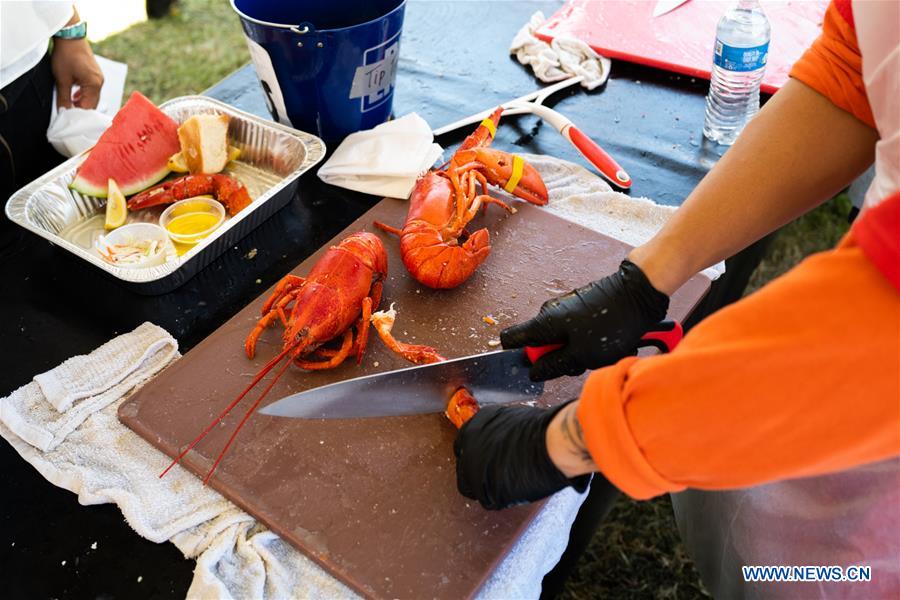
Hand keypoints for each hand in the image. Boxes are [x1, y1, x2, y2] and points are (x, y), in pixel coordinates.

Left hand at [51, 37, 103, 108]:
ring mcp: (99, 78)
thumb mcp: (61, 79)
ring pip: (92, 97)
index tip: (66, 117)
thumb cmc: (66, 55)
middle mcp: (100, 82)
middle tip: (67, 113)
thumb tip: (63, 112)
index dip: (77, 114)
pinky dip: (84, 95)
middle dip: (80, 109)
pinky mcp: (96, 75)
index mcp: (94, 84)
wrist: (70, 37)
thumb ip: (63, 97)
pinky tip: (74, 94)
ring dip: (82, 102)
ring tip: (69, 103)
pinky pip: (92, 90)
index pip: (88, 107)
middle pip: (92, 103)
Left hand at [454, 402, 590, 509]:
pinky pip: (489, 500)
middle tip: (495, 474)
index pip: (462, 446)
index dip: (474, 455)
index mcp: (473, 428)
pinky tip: (513, 490)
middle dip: (477, 473)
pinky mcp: (487, 492)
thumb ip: (495, 431)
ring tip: (507, 483)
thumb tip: (497, 439)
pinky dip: (500, 498)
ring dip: (487, 488)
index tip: (482, 460)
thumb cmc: (540, 428)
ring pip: (473, 488)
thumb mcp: (509, 419)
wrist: (552, 443)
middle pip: (464, 469)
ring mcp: (475, 472)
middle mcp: (468, 450)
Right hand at [501, 259, 668, 380]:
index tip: (540, 367)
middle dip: (557, 358)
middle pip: (540, 343)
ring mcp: (566, 308)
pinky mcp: (582, 307)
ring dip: (578, 351)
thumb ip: (553, 365)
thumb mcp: (581, 355)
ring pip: (561, 339)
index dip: (521, 357)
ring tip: (601, 351)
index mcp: (543, 322)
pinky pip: (577, 331)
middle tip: (581, 362)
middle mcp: (550, 311)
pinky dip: (590, 340)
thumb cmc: (611, 323)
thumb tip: (534, 372)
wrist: (639, 292)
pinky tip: (609, 340)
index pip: (512, 339)